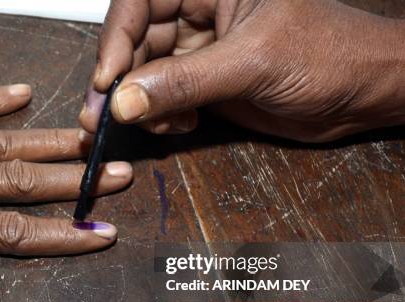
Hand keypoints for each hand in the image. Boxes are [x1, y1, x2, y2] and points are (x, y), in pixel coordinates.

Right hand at [79, 0, 404, 140]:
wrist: (363, 94)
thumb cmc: (330, 54)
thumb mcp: (254, 61)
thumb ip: (187, 80)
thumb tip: (126, 99)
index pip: (142, 1)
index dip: (117, 36)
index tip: (107, 77)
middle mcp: (200, 13)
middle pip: (137, 39)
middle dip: (119, 78)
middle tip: (104, 113)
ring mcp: (200, 50)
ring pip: (146, 73)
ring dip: (138, 103)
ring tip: (150, 123)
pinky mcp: (205, 83)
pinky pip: (164, 98)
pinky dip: (161, 116)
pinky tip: (179, 124)